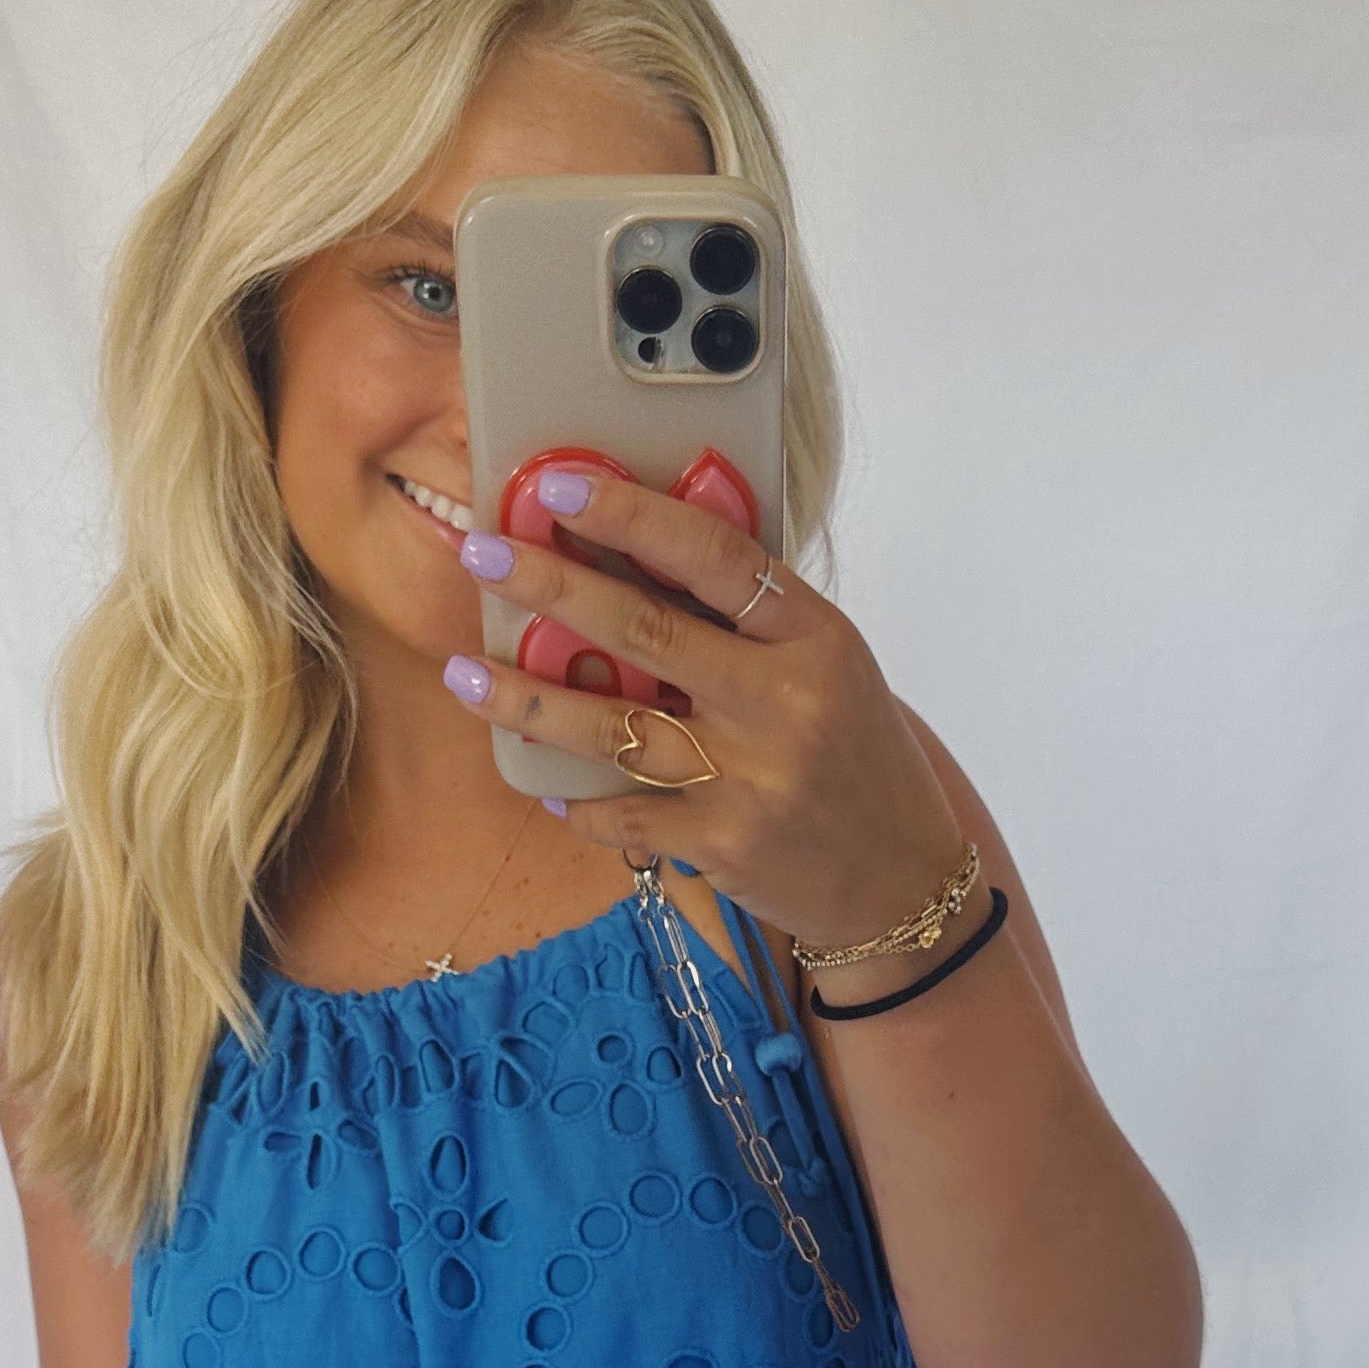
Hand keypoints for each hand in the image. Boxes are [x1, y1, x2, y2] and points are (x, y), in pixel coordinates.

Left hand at [443, 464, 972, 950]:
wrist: (903, 880)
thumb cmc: (856, 756)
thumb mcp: (831, 665)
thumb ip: (752, 617)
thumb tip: (643, 553)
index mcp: (814, 638)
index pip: (714, 555)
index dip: (631, 515)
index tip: (562, 487)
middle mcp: (784, 703)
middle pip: (645, 629)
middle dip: (550, 586)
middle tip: (481, 554)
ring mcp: (752, 778)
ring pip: (614, 726)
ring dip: (528, 699)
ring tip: (465, 674)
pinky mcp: (725, 843)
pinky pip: (626, 813)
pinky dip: (578, 799)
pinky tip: (544, 783)